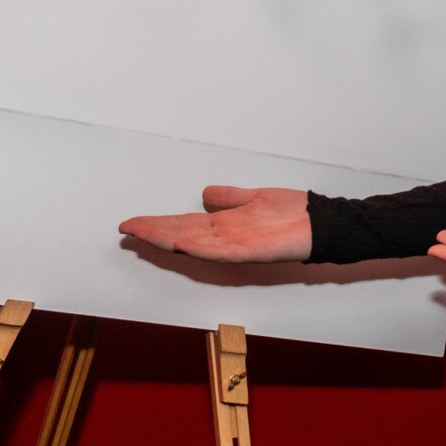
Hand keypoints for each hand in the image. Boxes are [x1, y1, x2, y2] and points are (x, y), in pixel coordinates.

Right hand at [120, 185, 310, 262]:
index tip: (133, 221)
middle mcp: (226, 238)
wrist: (320, 224)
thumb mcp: (255, 198)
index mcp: (225, 226)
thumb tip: (206, 193)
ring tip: (142, 233)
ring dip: (167, 238)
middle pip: (181, 233)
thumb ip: (230, 198)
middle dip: (153, 231)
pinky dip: (200, 247)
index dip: (157, 223)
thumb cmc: (292, 213)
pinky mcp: (251, 251)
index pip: (183, 223)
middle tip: (126, 228)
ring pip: (194, 243)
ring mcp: (236, 246)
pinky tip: (182, 242)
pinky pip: (220, 251)